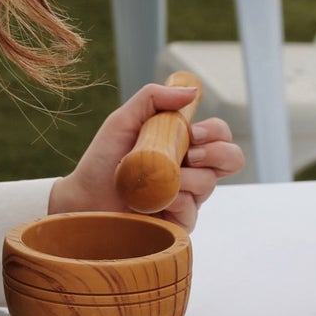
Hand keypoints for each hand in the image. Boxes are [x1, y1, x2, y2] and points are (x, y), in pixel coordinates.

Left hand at [48, 82, 245, 229]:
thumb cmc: (102, 160)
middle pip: (232, 159)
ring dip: (185, 178)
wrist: (83, 198)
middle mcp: (191, 172)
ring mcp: (188, 198)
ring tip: (157, 179)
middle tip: (190, 154)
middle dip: (218, 152)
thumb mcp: (123, 120)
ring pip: (209, 184)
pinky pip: (192, 210)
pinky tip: (154, 201)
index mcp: (183, 146)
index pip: (219, 135)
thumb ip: (153, 98)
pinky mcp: (179, 224)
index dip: (215, 131)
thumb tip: (192, 91)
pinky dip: (174, 201)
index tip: (194, 132)